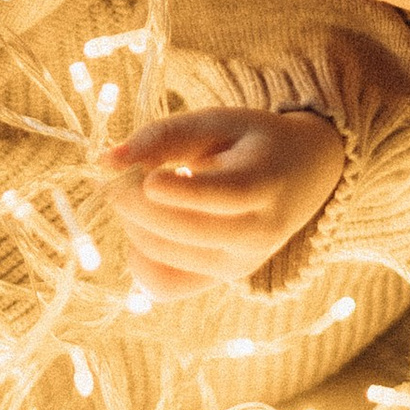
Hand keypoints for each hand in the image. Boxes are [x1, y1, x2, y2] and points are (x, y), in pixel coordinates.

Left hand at [102, 106, 345, 295]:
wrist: (303, 176)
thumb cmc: (254, 142)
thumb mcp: (217, 122)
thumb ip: (163, 135)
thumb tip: (106, 161)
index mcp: (263, 186)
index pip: (218, 198)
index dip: (174, 191)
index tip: (143, 175)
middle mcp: (255, 235)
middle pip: (179, 230)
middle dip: (132, 201)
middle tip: (120, 174)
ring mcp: (238, 266)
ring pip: (161, 256)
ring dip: (133, 223)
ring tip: (142, 195)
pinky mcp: (219, 282)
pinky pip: (162, 286)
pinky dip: (141, 259)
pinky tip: (150, 228)